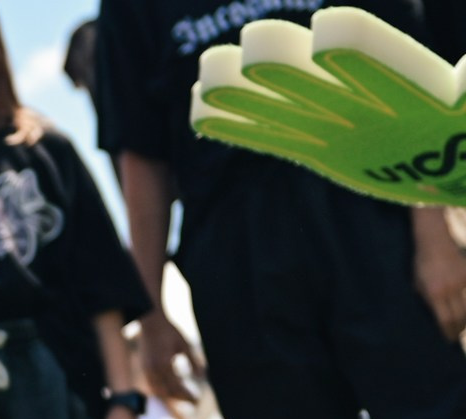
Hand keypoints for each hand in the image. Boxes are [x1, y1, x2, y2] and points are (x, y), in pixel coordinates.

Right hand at [135, 315, 202, 403]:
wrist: (150, 320)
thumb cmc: (169, 330)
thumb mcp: (185, 344)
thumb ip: (194, 361)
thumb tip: (203, 376)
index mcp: (164, 365)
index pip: (177, 387)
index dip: (187, 395)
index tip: (197, 399)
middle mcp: (153, 370)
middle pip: (166, 392)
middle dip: (180, 398)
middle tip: (192, 401)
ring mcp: (146, 369)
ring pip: (157, 391)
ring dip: (170, 396)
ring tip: (182, 396)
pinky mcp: (143, 367)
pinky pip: (152, 385)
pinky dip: (161, 390)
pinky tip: (170, 388)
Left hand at [192, 11, 465, 207]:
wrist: (464, 170)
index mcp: (434, 99)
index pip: (396, 70)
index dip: (363, 51)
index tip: (330, 29)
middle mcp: (383, 122)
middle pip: (329, 91)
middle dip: (287, 71)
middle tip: (246, 46)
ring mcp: (350, 138)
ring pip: (292, 112)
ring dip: (247, 96)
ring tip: (203, 77)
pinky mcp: (326, 150)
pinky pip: (276, 136)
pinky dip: (238, 123)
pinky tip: (198, 109)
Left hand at [414, 221, 465, 340]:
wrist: (434, 241)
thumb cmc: (421, 264)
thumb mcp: (417, 285)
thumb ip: (426, 300)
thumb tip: (434, 316)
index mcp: (434, 293)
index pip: (444, 320)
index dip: (447, 332)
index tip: (447, 340)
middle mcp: (449, 289)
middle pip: (459, 316)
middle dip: (458, 328)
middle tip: (455, 335)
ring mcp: (461, 281)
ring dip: (465, 318)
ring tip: (461, 326)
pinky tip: (464, 310)